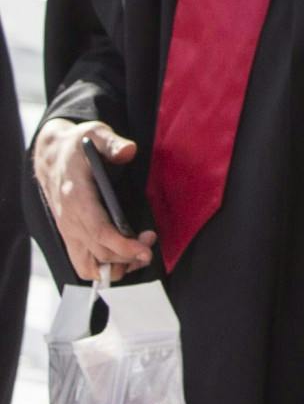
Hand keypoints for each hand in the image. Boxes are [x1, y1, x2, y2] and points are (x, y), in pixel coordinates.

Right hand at [31, 120, 156, 282]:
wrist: (51, 156)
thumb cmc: (78, 146)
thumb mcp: (96, 134)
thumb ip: (113, 143)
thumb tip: (128, 151)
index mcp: (76, 197)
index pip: (100, 231)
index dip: (123, 245)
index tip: (146, 249)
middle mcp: (69, 220)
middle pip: (100, 252)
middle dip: (129, 254)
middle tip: (151, 240)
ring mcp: (68, 231)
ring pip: (90, 266)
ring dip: (117, 267)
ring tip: (139, 253)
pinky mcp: (70, 236)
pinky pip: (83, 264)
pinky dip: (103, 269)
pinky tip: (124, 258)